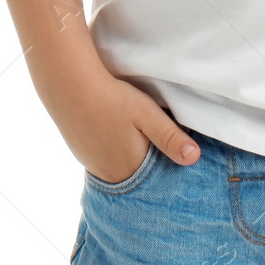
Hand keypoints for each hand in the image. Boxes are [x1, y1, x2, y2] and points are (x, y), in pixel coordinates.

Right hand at [51, 68, 200, 182]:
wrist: (70, 88)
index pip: (157, 177)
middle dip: (153, 161)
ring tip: (140, 135)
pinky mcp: (83, 155)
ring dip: (133, 156)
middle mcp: (111, 175)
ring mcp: (94, 166)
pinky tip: (120, 134)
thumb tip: (194, 159)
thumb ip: (170, 137)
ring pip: (123, 167)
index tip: (179, 151)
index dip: (169, 163)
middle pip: (140, 174)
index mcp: (130, 169)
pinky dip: (117, 152)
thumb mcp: (147, 115)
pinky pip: (107, 160)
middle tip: (159, 138)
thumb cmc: (112, 99)